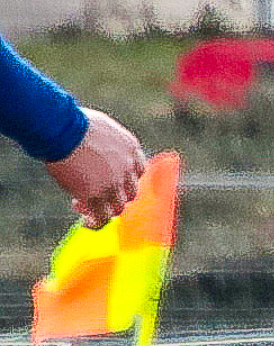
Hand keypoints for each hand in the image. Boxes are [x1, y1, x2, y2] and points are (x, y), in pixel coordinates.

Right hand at [43, 108, 146, 226]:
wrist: (63, 130)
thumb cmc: (73, 122)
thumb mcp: (100, 127)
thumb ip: (105, 141)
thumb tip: (94, 145)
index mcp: (131, 148)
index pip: (138, 171)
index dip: (126, 179)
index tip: (113, 181)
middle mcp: (126, 167)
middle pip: (131, 191)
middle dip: (115, 195)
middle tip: (96, 194)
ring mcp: (113, 183)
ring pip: (118, 207)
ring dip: (105, 210)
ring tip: (85, 207)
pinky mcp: (95, 195)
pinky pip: (102, 217)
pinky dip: (96, 222)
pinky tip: (87, 223)